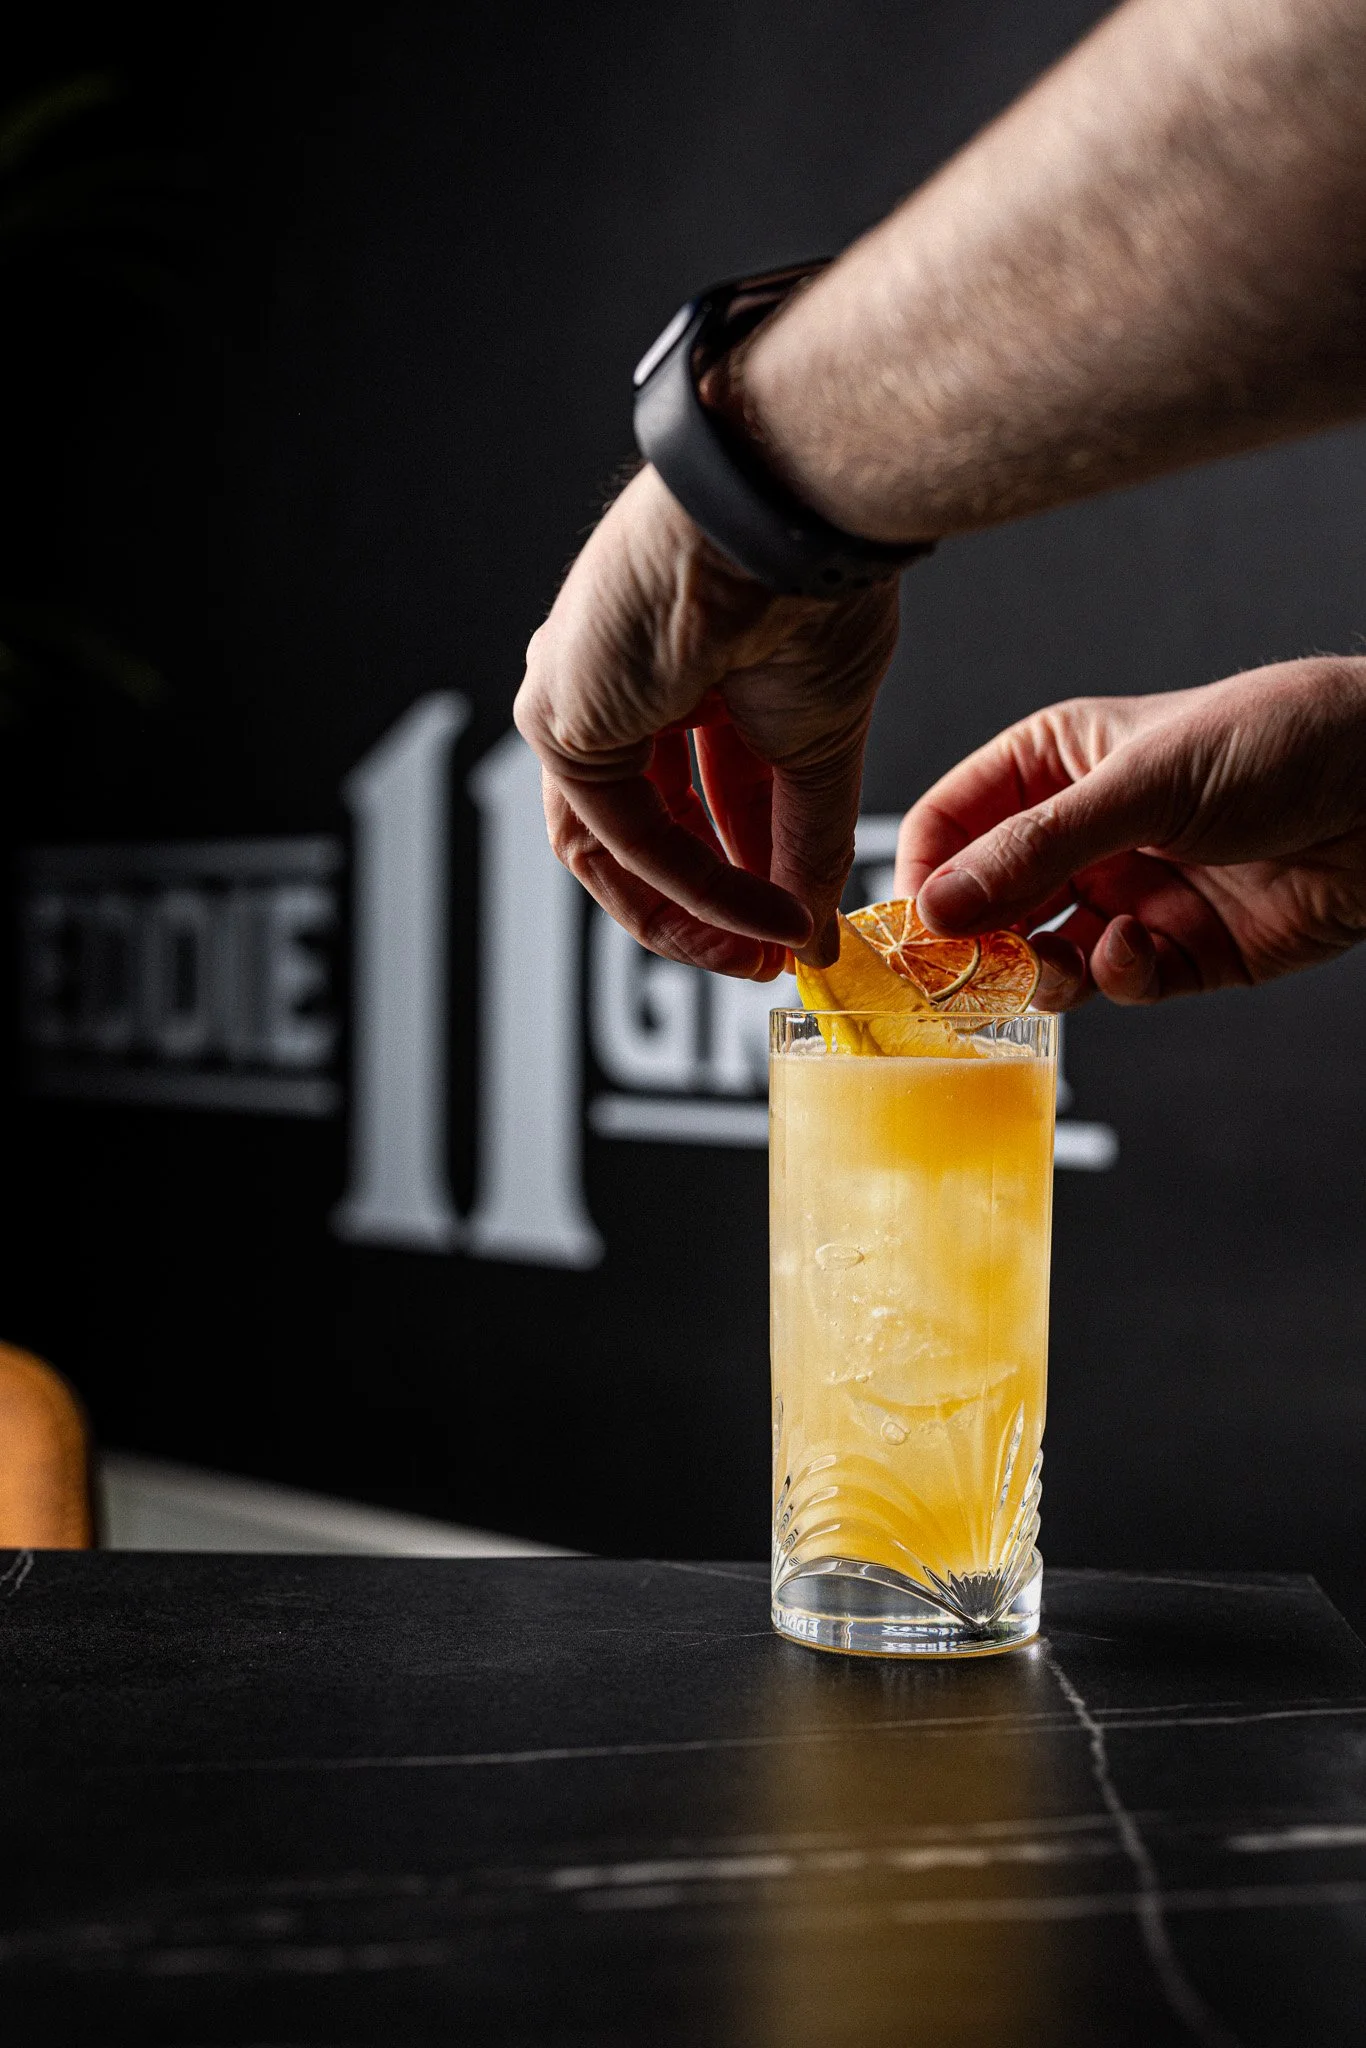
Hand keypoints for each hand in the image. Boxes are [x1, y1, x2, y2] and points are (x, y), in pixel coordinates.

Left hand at [513, 464, 900, 978]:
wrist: (787, 522)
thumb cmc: (808, 584)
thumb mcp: (820, 740)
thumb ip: (809, 839)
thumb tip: (814, 929)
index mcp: (679, 676)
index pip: (698, 807)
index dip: (749, 879)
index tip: (799, 928)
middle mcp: (617, 689)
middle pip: (643, 837)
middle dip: (714, 911)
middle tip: (777, 953)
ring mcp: (578, 701)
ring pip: (616, 848)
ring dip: (694, 914)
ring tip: (765, 948)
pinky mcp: (558, 718)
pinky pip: (621, 831)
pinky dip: (692, 883)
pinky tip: (758, 909)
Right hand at [895, 657, 1365, 1006]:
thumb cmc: (1279, 740)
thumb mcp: (1142, 784)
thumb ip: (1035, 850)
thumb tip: (937, 905)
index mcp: (1055, 765)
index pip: (950, 824)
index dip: (921, 877)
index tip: (908, 931)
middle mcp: (1083, 832)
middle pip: (986, 900)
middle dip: (973, 940)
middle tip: (961, 975)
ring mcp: (1129, 892)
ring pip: (1044, 955)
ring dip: (1040, 972)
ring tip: (1051, 968)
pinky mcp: (1179, 949)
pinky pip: (1117, 982)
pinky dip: (1116, 977)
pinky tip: (1133, 950)